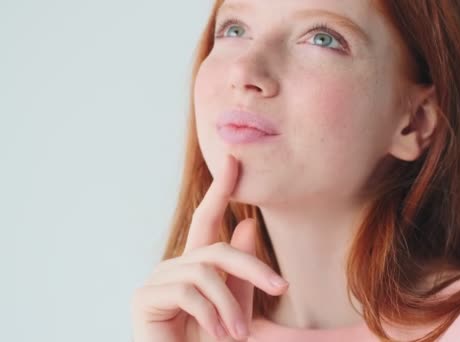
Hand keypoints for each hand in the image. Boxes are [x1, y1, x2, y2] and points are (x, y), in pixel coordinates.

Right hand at [130, 154, 288, 340]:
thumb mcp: (236, 307)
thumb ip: (241, 271)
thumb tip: (245, 223)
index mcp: (195, 266)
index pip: (207, 219)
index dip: (220, 189)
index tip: (233, 160)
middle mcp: (174, 266)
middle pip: (218, 249)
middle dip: (254, 267)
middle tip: (282, 287)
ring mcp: (157, 279)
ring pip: (206, 272)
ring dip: (230, 307)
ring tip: (238, 335)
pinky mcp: (144, 297)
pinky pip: (189, 291)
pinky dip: (211, 315)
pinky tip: (214, 335)